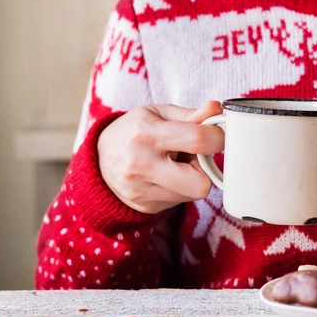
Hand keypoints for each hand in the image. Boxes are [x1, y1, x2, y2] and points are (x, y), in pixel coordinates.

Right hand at [98, 101, 223, 212]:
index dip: (217, 138)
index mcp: (146, 134)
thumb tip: (216, 110)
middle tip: (195, 157)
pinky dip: (181, 188)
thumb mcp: (157, 113)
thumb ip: (189, 114)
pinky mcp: (145, 206)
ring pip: (194, 193)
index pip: (198, 140)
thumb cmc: (134, 131)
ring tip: (176, 165)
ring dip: (194, 178)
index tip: (215, 136)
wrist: (98, 160)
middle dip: (206, 169)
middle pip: (201, 183)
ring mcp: (142, 190)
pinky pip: (181, 201)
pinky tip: (167, 176)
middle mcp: (142, 165)